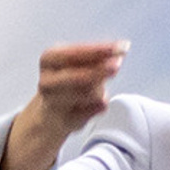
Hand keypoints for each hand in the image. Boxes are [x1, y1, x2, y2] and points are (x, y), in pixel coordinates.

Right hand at [0, 40, 128, 169]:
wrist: (52, 111)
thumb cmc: (72, 80)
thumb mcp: (82, 63)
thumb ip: (98, 57)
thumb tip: (120, 52)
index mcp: (49, 59)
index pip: (76, 52)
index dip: (100, 50)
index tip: (122, 46)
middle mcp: (46, 81)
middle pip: (75, 76)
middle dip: (98, 71)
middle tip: (118, 65)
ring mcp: (51, 103)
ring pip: (82, 95)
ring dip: (98, 91)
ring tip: (102, 89)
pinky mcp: (62, 122)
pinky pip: (85, 115)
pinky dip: (96, 108)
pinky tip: (102, 104)